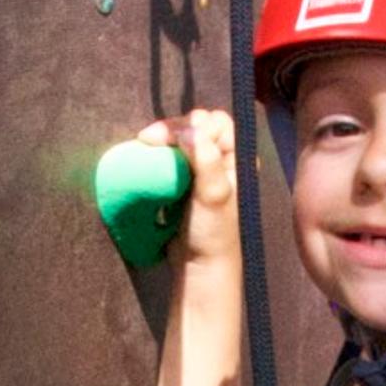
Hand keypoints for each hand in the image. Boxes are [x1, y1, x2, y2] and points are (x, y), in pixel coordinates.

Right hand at [137, 109, 239, 267]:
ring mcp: (203, 167)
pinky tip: (148, 155)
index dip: (190, 125)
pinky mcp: (185, 178)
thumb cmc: (212, 231)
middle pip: (197, 125)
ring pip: (182, 137)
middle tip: (148, 140)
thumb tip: (190, 129)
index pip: (215, 122)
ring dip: (165, 139)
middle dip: (174, 129)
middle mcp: (223, 157)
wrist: (199, 264)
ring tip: (147, 145)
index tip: (165, 140)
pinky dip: (160, 151)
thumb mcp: (213, 195)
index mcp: (238, 156)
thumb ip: (206, 160)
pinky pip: (172, 154)